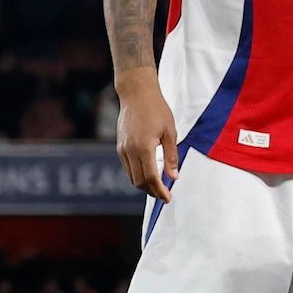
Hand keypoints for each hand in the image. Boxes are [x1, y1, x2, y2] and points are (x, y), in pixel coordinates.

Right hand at [113, 76, 177, 201]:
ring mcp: (122, 149)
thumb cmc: (157, 110)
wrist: (136, 94)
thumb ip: (171, 156)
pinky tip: (148, 174)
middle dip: (152, 191)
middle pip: (139, 181)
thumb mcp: (170, 132)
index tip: (168, 198)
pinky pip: (127, 168)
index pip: (151, 178)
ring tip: (158, 187)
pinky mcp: (119, 146)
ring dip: (144, 185)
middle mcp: (130, 151)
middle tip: (165, 195)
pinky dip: (137, 175)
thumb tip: (173, 177)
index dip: (160, 191)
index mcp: (144, 148)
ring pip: (131, 176)